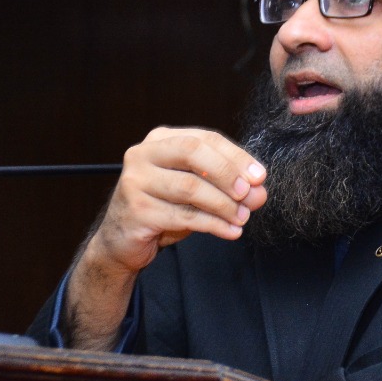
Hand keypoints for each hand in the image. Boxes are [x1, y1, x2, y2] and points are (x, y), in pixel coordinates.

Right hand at [92, 126, 267, 272]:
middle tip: (250, 194)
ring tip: (243, 218)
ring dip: (223, 205)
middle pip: (192, 152)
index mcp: (160, 141)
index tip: (260, 176)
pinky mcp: (137, 210)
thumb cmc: (162, 209)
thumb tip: (259, 192)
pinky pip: (183, 216)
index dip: (235, 156)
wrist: (121, 241)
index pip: (204, 139)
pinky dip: (212, 225)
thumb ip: (225, 187)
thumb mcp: (196, 192)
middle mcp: (143, 155)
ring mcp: (136, 182)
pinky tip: (231, 231)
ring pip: (190, 187)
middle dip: (227, 173)